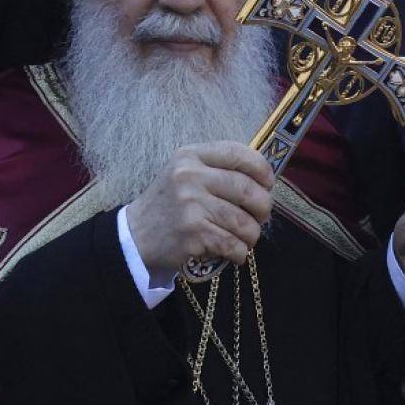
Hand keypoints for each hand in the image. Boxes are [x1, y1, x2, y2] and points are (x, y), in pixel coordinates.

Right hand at [126, 142, 274, 275]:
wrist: (136, 236)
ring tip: (245, 238)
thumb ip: (217, 169)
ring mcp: (190, 205)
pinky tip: (233, 252)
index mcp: (190, 156)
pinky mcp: (192, 233)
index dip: (261, 168)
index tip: (268, 183)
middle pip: (247, 190)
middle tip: (261, 217)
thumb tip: (265, 180)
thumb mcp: (185, 174)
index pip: (237, 153)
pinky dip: (239, 252)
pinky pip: (233, 244)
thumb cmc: (170, 204)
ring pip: (244, 222)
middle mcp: (189, 176)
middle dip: (263, 207)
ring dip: (252, 235)